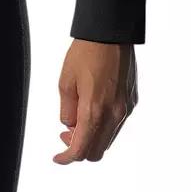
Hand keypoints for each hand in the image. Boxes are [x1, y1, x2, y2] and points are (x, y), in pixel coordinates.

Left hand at [53, 39, 137, 163]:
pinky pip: (117, 124)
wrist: (110, 34)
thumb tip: (69, 125)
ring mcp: (125, 109)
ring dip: (92, 138)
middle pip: (97, 151)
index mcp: (94, 111)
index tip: (58, 157)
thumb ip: (67, 109)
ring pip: (108, 139)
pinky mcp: (132, 101)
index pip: (81, 149)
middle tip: (65, 134)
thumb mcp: (65, 81)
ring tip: (78, 119)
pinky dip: (103, 126)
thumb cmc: (85, 53)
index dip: (67, 158)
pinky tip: (93, 109)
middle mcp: (114, 114)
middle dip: (79, 148)